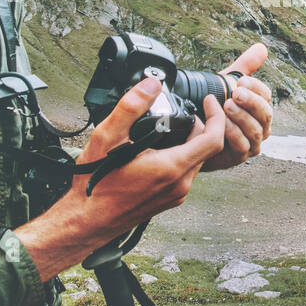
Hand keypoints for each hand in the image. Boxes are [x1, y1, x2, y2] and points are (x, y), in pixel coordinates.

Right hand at [15, 76, 226, 279]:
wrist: (87, 220)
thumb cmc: (96, 184)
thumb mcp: (108, 137)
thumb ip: (131, 107)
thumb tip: (151, 84)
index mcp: (172, 167)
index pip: (214, 139)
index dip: (217, 115)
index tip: (209, 102)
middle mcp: (180, 184)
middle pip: (207, 149)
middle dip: (203, 126)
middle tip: (187, 111)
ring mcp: (175, 195)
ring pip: (197, 162)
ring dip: (193, 142)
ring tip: (176, 126)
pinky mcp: (168, 200)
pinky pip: (185, 174)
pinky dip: (182, 156)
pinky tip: (162, 149)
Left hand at [201, 42, 272, 171]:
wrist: (192, 135)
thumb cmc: (212, 109)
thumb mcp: (226, 84)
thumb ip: (244, 67)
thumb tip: (262, 48)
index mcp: (259, 106)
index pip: (266, 95)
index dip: (256, 87)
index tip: (241, 80)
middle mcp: (260, 125)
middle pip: (265, 113)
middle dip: (251, 102)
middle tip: (236, 93)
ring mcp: (252, 143)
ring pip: (255, 130)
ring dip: (241, 117)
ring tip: (226, 106)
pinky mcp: (240, 157)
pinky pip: (242, 146)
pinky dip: (232, 134)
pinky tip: (220, 125)